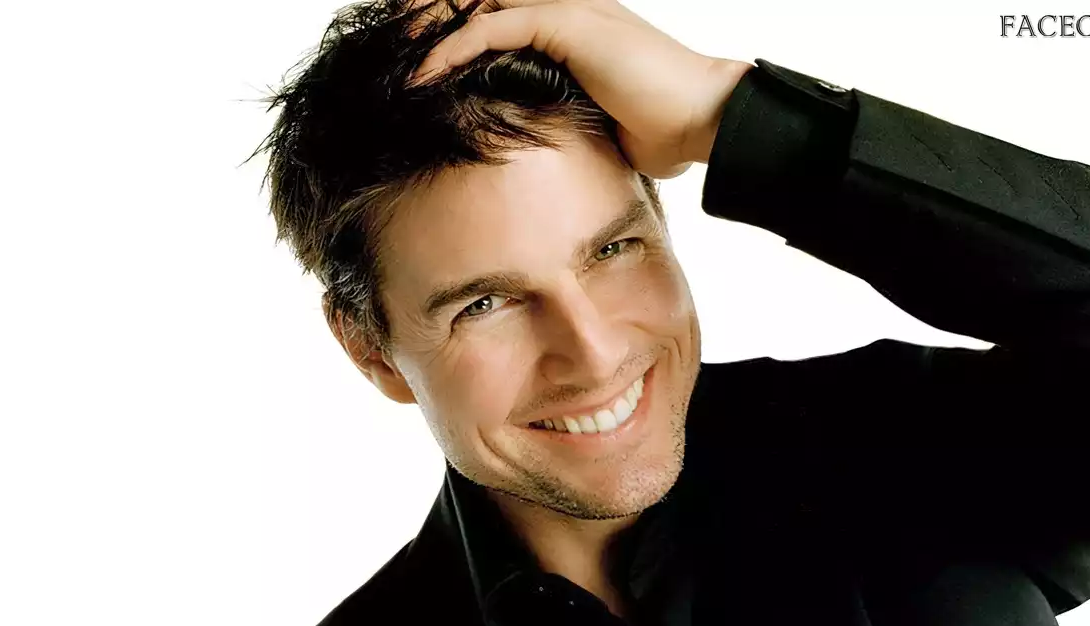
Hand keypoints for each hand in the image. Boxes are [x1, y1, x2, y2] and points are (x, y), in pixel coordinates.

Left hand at [407, 0, 752, 178]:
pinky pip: (490, 28)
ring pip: (477, 2)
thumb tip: (527, 146)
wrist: (703, 120)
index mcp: (568, 22)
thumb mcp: (588, 120)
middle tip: (386, 48)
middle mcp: (565, 4)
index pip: (494, 10)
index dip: (449, 28)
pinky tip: (420, 76)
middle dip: (428, 17)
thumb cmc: (659, 129)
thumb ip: (555, 114)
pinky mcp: (567, 22)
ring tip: (391, 56)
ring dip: (428, 28)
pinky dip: (450, 51)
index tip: (410, 60)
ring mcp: (567, 7)